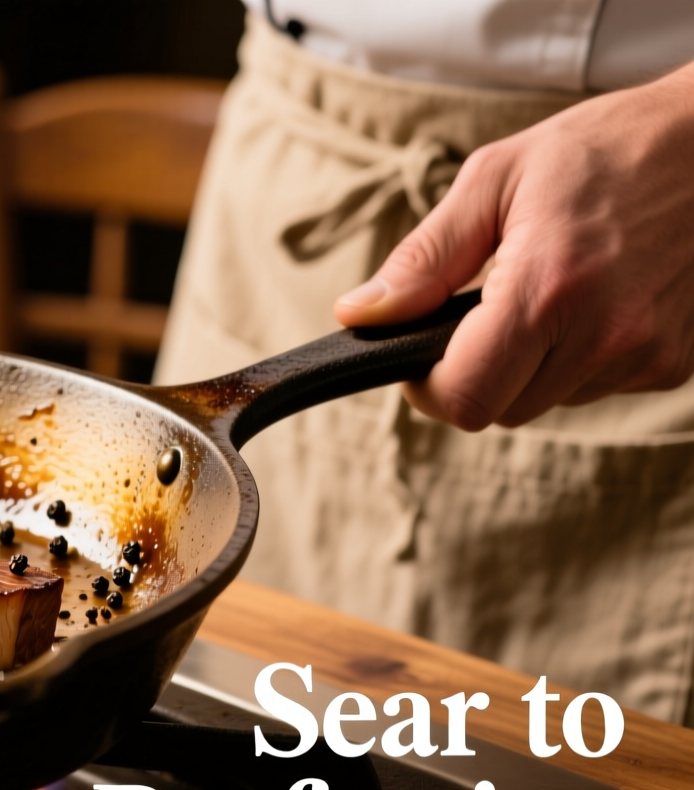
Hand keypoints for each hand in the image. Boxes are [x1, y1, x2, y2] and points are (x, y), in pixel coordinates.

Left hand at [332, 61, 693, 430]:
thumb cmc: (604, 149)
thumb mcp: (495, 181)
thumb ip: (423, 260)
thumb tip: (360, 315)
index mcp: (548, 289)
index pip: (466, 398)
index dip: (427, 388)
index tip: (419, 354)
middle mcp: (605, 335)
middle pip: (501, 409)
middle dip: (475, 372)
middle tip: (481, 309)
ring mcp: (647, 355)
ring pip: (548, 400)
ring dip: (529, 363)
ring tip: (549, 287)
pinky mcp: (675, 363)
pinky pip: (596, 385)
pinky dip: (578, 355)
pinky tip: (592, 297)